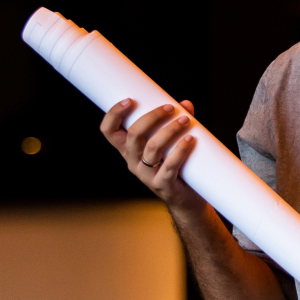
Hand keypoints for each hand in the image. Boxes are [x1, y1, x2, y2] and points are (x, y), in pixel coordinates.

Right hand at [100, 98, 204, 214]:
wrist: (185, 199)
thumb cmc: (175, 165)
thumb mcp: (170, 142)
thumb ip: (175, 122)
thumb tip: (185, 104)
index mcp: (128, 149)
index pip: (109, 131)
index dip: (114, 114)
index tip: (129, 100)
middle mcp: (133, 161)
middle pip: (134, 135)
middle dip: (152, 117)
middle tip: (170, 108)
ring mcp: (146, 174)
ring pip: (152, 148)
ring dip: (169, 130)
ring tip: (185, 120)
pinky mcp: (163, 185)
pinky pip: (169, 166)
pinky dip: (180, 150)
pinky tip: (190, 139)